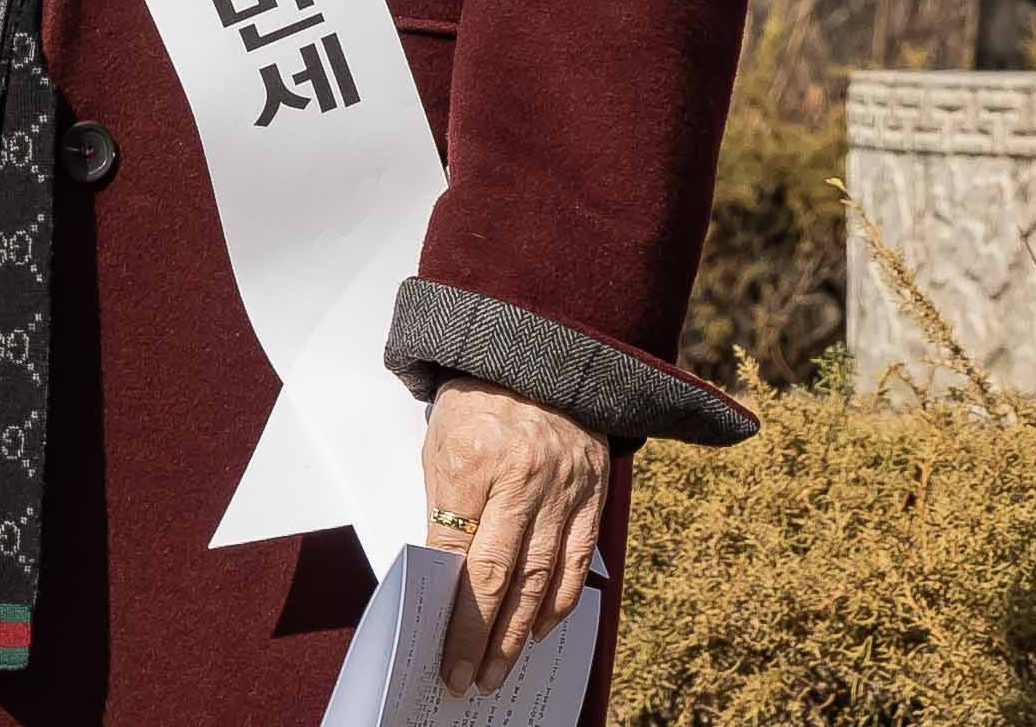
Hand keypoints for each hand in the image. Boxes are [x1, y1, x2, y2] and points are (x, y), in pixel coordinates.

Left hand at [420, 381, 605, 696]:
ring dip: (521, 632)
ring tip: (501, 669)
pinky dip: (561, 599)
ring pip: (542, 577)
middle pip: (503, 577)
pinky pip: (578, 558)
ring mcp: (564, 487)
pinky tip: (543, 628)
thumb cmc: (478, 402)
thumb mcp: (441, 446)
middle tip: (470, 680)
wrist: (539, 354)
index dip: (451, 614)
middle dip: (484, 638)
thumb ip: (445, 510)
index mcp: (474, 462)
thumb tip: (445, 579)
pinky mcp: (593, 490)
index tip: (442, 657)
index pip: (459, 555)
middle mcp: (524, 478)